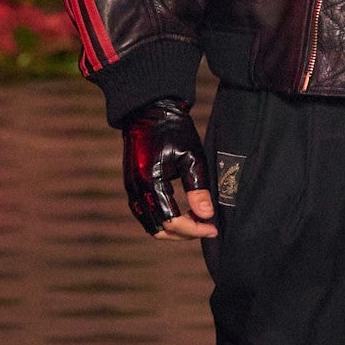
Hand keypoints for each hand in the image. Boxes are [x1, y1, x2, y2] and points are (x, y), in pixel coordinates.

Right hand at [122, 99, 216, 240]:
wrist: (149, 110)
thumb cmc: (174, 130)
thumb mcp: (192, 156)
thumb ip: (197, 188)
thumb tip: (206, 216)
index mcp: (151, 181)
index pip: (172, 222)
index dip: (194, 230)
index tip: (213, 228)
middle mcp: (136, 189)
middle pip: (159, 229)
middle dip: (184, 233)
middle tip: (207, 228)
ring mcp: (131, 188)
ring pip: (150, 224)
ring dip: (173, 229)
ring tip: (197, 221)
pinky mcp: (132, 185)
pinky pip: (145, 213)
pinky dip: (163, 219)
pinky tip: (182, 213)